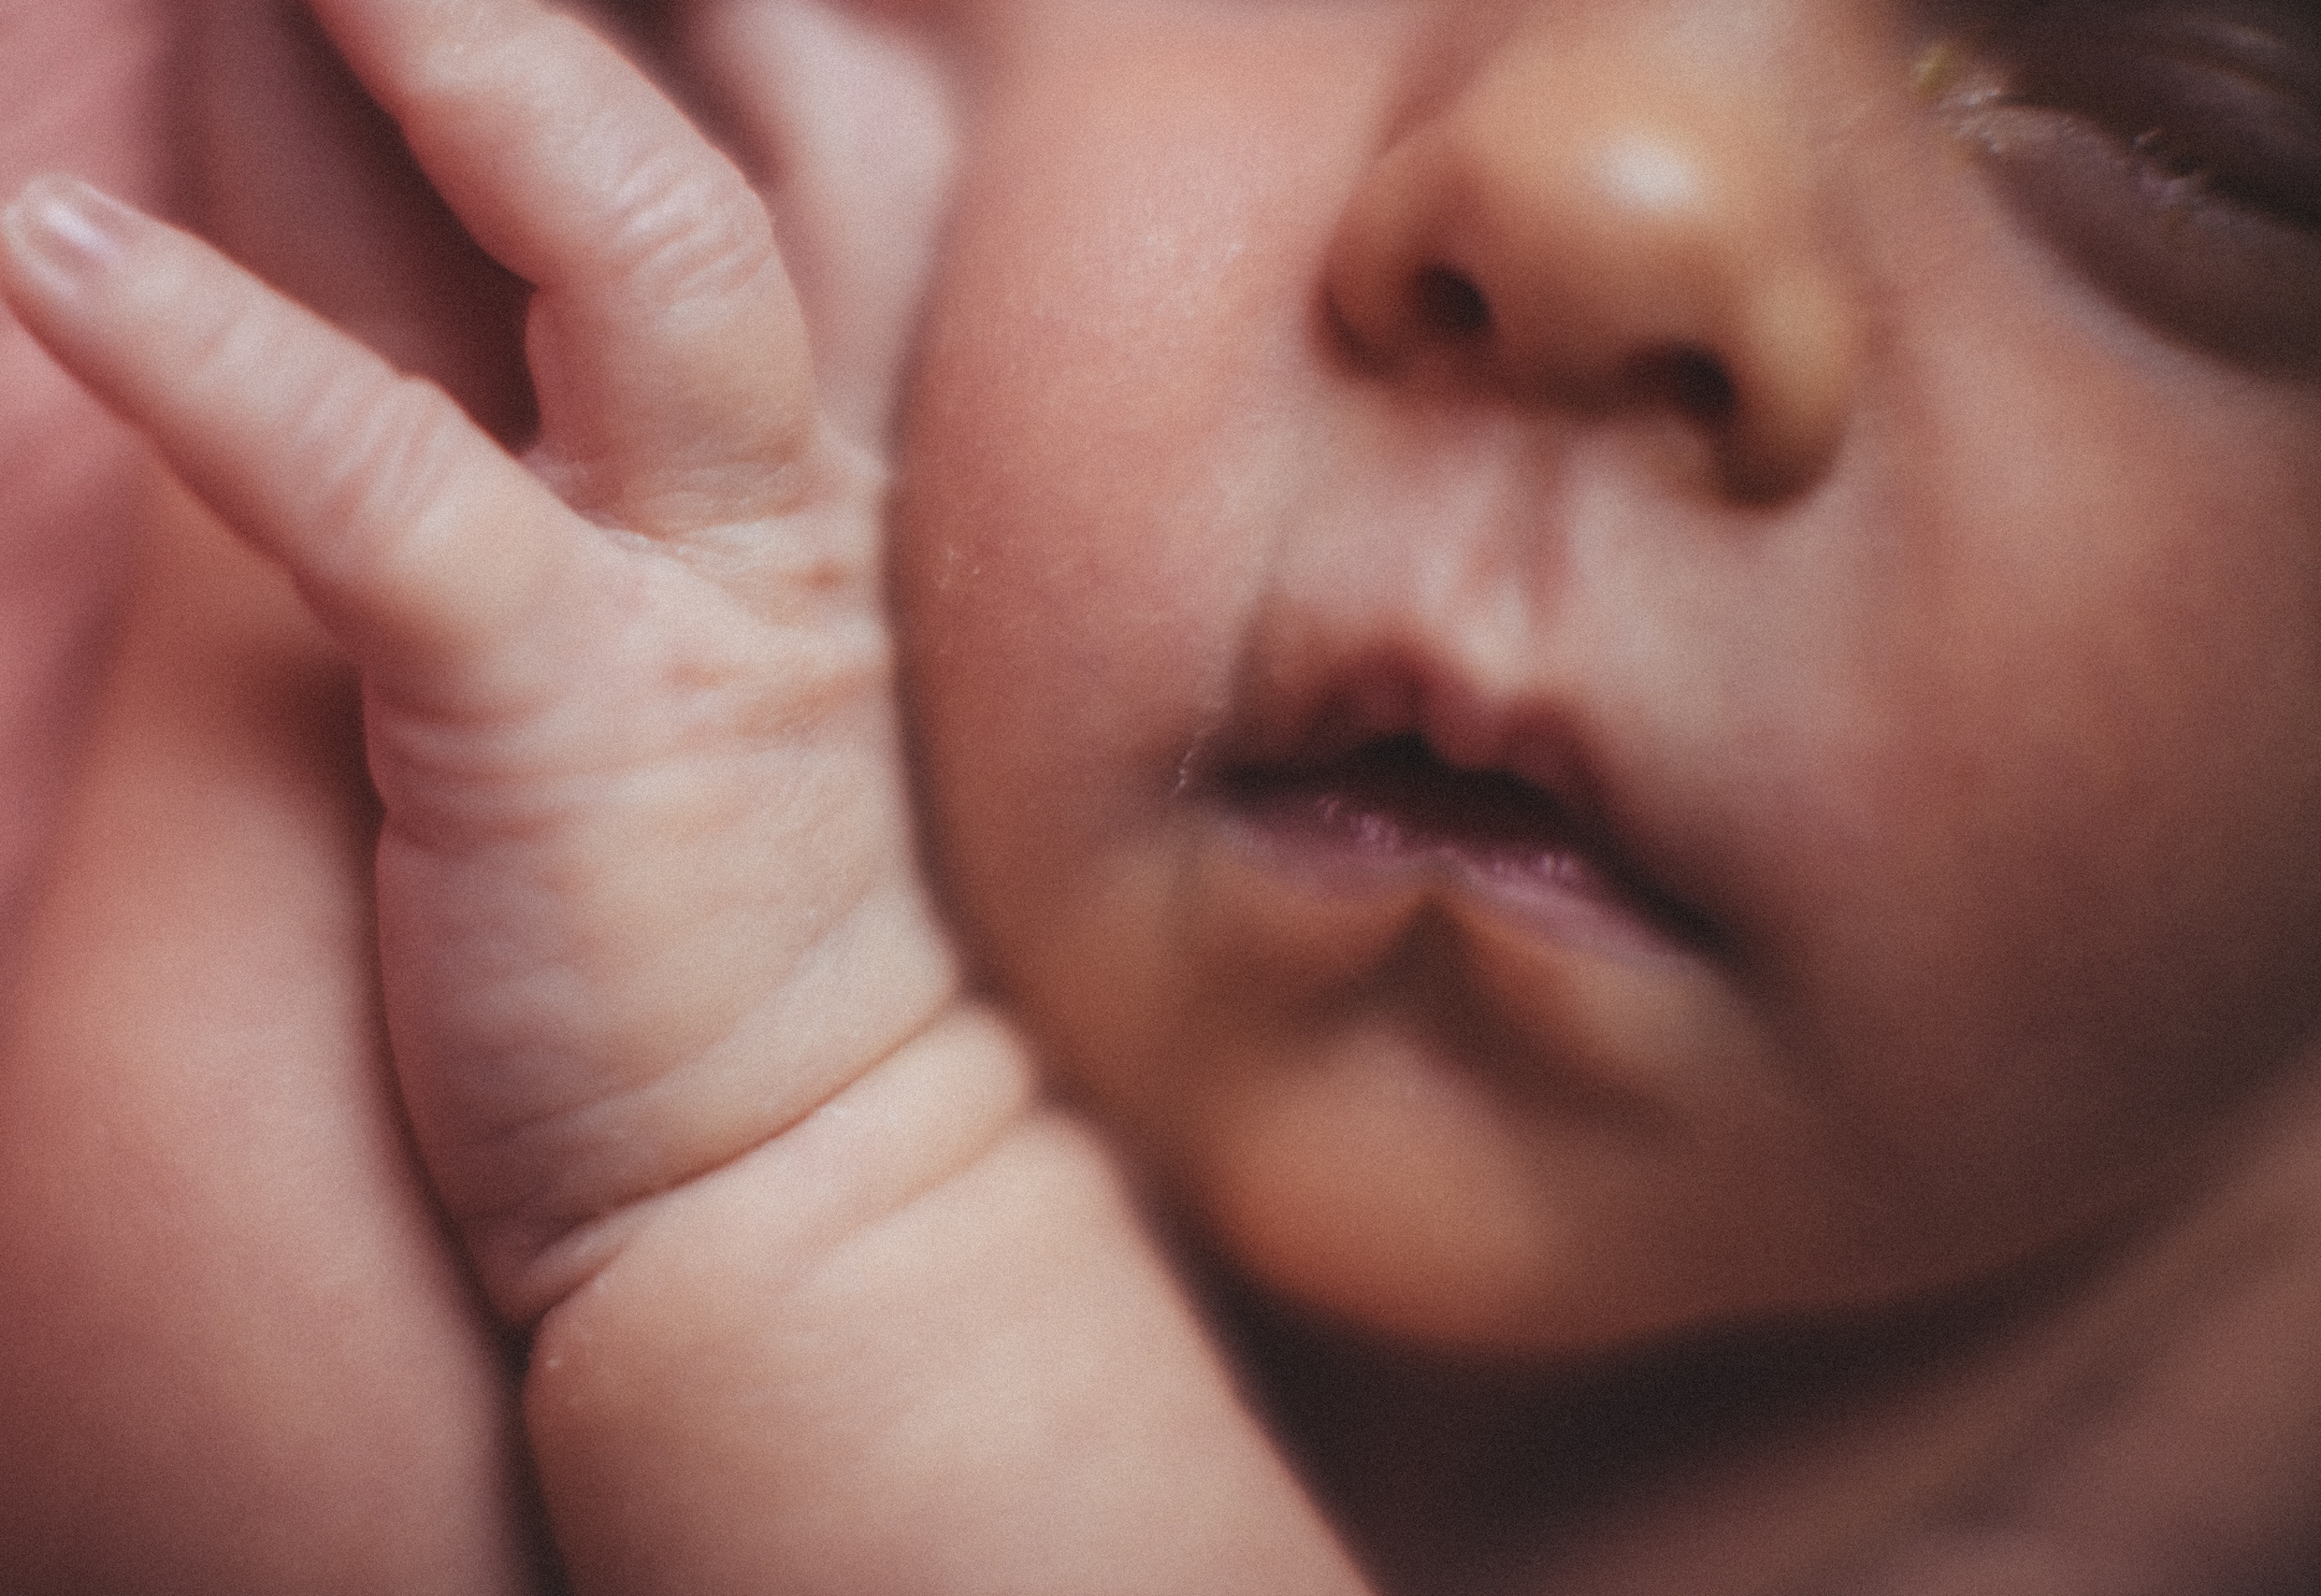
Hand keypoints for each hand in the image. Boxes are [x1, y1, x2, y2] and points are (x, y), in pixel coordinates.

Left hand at [1, 2, 1366, 1586]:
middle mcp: (788, 483)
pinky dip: (232, 369)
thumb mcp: (721, 643)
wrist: (809, 1179)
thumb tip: (479, 309)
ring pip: (642, 255)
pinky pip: (400, 501)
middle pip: (748, 136)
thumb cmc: (736, 922)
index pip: (807, 144)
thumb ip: (645, 461)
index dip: (722, 17)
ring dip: (476, 69)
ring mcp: (703, 594)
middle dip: (619, 4)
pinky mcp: (576, 727)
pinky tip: (58, 260)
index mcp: (820, 456)